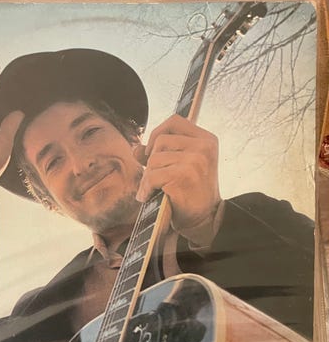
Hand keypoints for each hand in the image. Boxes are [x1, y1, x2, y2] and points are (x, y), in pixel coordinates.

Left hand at [136, 114, 220, 230]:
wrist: (203, 220)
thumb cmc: (191, 193)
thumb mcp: (180, 167)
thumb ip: (161, 154)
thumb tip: (136, 149)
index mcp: (206, 140)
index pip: (174, 121)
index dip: (157, 133)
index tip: (152, 152)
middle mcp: (203, 147)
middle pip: (160, 141)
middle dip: (151, 161)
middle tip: (153, 179)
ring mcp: (195, 161)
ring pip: (154, 159)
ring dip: (148, 177)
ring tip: (152, 190)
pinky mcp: (183, 176)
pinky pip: (152, 176)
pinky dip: (146, 188)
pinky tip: (149, 197)